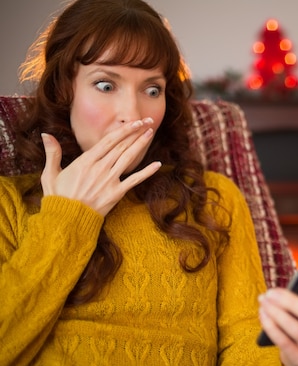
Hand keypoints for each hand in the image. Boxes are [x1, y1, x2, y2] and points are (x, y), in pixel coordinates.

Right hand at [40, 118, 161, 215]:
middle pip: (121, 146)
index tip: (135, 121)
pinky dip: (147, 172)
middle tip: (148, 122)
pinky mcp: (116, 193)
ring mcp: (109, 180)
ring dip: (141, 145)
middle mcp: (100, 168)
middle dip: (136, 132)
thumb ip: (52, 153)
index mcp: (85, 161)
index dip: (124, 129)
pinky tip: (158, 164)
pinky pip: (134, 180)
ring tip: (151, 133)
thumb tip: (46, 134)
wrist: (67, 220)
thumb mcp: (50, 174)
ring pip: (128, 158)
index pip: (109, 140)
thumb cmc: (58, 197)